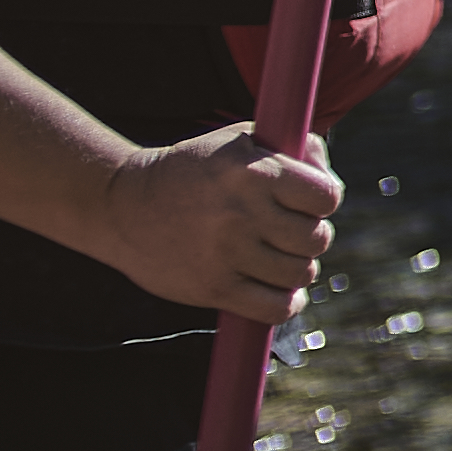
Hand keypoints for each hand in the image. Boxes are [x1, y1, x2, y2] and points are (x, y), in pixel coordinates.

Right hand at [97, 128, 339, 316]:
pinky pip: (275, 309)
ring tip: (275, 257)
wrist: (120, 205)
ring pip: (300, 274)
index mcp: (253, 173)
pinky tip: (278, 292)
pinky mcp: (212, 289)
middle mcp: (241, 214)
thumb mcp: (240, 142)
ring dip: (296, 269)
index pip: (326, 197)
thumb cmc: (193, 170)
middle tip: (287, 233)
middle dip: (310, 237)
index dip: (322, 201)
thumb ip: (296, 151)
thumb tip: (330, 179)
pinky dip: (286, 305)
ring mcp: (226, 254)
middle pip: (316, 239)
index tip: (306, 203)